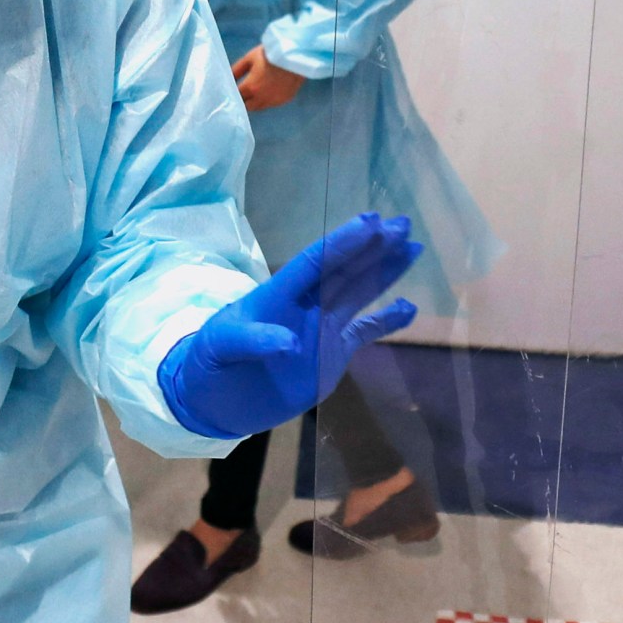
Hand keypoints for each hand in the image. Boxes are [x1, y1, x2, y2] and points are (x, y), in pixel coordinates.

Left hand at [159, 213, 422, 440]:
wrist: (214, 399)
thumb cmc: (210, 363)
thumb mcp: (219, 347)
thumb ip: (249, 340)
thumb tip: (289, 342)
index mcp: (277, 296)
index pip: (314, 263)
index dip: (341, 242)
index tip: (370, 222)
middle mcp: (304, 306)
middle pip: (343, 270)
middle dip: (372, 247)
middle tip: (402, 223)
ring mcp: (321, 329)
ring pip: (358, 293)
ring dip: (385, 271)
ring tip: (412, 247)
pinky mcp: (332, 355)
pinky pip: (364, 332)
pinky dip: (386, 321)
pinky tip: (409, 308)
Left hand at [232, 46, 304, 111]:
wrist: (295, 53)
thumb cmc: (270, 53)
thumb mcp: (249, 58)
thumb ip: (236, 70)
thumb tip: (227, 79)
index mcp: (250, 88)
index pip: (236, 98)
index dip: (233, 95)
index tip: (232, 91)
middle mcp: (262, 98)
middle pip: (247, 106)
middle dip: (244, 100)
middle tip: (244, 91)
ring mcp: (275, 101)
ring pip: (260, 107)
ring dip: (256, 101)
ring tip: (258, 88)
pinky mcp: (285, 99)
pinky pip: (273, 103)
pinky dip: (269, 99)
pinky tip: (271, 88)